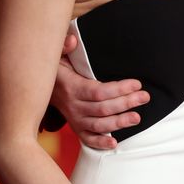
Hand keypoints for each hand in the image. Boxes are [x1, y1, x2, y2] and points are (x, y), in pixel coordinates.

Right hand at [52, 34, 149, 149]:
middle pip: (103, 109)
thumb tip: (73, 40)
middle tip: (145, 97)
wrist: (38, 89)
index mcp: (72, 87)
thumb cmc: (54, 69)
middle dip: (126, 103)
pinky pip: (87, 139)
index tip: (137, 83)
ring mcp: (74, 118)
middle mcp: (73, 106)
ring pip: (98, 125)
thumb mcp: (56, 54)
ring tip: (137, 117)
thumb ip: (63, 46)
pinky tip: (114, 143)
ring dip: (119, 123)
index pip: (99, 92)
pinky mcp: (76, 127)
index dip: (119, 89)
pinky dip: (100, 143)